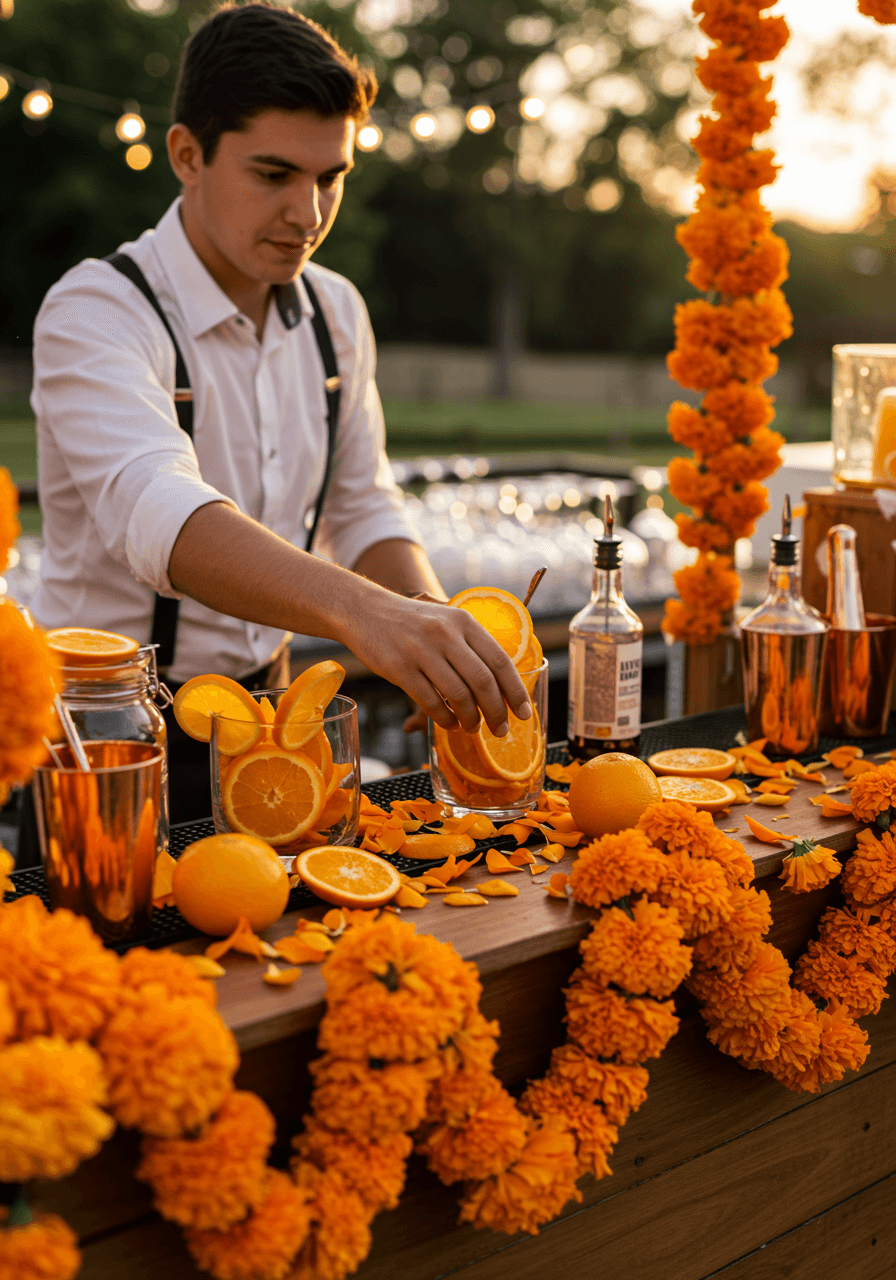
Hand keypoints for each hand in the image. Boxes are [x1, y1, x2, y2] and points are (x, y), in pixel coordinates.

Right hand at [342, 594, 531, 736]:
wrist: (364, 611)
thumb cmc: (412, 623)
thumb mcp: (446, 621)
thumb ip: (471, 644)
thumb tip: (502, 683)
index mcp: (463, 622)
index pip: (500, 661)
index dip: (516, 691)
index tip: (524, 713)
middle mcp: (445, 634)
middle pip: (483, 681)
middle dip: (497, 712)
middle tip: (500, 730)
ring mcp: (421, 651)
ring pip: (458, 695)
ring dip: (471, 719)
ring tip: (473, 728)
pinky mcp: (399, 668)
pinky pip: (430, 702)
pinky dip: (445, 719)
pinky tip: (450, 724)